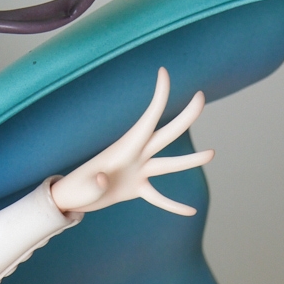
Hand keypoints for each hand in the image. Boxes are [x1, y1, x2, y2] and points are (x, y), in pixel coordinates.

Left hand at [50, 69, 212, 216]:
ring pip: (170, 165)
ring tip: (212, 153)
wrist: (72, 198)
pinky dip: (174, 205)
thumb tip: (104, 179)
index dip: (158, 97)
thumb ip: (95, 182)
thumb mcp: (83, 185)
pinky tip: (190, 211)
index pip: (148, 118)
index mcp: (125, 147)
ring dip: (191, 160)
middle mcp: (137, 156)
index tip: (164, 73)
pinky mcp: (137, 189)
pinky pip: (159, 197)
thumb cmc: (76, 188)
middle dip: (185, 117)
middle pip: (166, 134)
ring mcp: (139, 172)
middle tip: (200, 97)